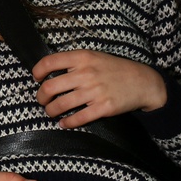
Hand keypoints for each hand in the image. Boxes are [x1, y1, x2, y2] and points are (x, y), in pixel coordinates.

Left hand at [32, 49, 166, 126]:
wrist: (143, 81)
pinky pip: (78, 118)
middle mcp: (86, 73)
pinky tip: (64, 124)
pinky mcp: (103, 107)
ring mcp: (95, 91)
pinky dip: (67, 123)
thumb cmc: (115, 69)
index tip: (37, 78)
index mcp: (82, 57)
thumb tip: (49, 71)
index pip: (49, 62)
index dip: (37, 71)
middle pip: (50, 87)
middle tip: (42, 100)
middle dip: (41, 96)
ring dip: (51, 111)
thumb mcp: (94, 57)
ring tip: (51, 112)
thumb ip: (74, 62)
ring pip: (61, 105)